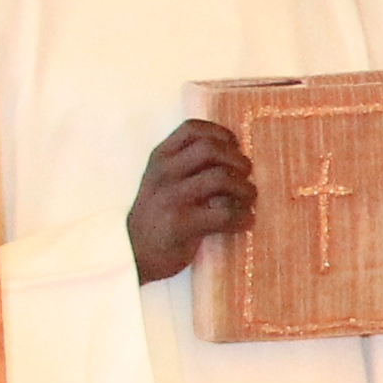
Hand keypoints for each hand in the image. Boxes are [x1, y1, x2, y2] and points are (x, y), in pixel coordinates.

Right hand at [125, 119, 256, 283]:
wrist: (134, 253)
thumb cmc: (159, 215)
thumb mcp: (165, 182)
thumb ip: (189, 166)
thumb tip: (238, 158)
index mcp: (161, 158)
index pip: (193, 129)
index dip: (222, 135)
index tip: (236, 149)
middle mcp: (164, 172)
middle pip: (211, 149)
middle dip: (238, 161)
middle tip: (246, 177)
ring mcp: (171, 197)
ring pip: (221, 178)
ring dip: (245, 189)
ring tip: (249, 201)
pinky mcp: (181, 224)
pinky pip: (224, 214)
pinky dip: (244, 217)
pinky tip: (246, 222)